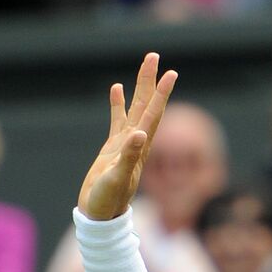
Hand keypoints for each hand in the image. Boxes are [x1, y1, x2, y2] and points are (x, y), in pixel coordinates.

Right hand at [78, 53, 177, 221]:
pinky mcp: (113, 148)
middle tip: (154, 56)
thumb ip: (128, 157)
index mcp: (140, 146)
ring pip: (134, 109)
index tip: (170, 72)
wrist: (100, 216)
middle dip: (151, 80)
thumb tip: (139, 134)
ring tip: (145, 65)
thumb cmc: (108, 201)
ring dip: (139, 87)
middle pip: (146, 104)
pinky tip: (117, 88)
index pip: (153, 113)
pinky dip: (118, 104)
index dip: (161, 93)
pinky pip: (118, 120)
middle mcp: (137, 141)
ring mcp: (126, 144)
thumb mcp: (117, 179)